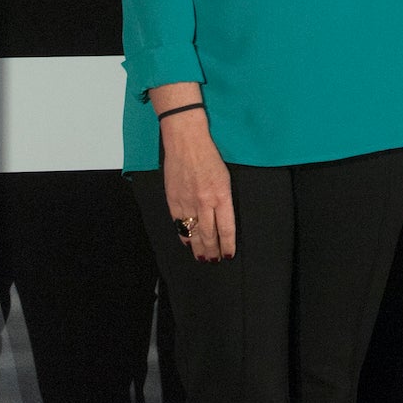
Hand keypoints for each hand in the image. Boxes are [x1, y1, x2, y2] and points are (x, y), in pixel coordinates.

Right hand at [151, 82, 234, 261]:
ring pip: (193, 232)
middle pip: (209, 234)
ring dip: (198, 247)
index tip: (229, 255)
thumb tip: (222, 218)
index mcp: (221, 195)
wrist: (186, 141)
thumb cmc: (209, 155)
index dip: (228, 244)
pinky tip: (187, 242)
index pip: (226, 228)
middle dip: (213, 250)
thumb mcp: (225, 177)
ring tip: (202, 258)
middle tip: (215, 261)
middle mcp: (204, 202)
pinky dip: (183, 235)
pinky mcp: (173, 199)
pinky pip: (178, 223)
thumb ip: (223, 199)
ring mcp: (187, 202)